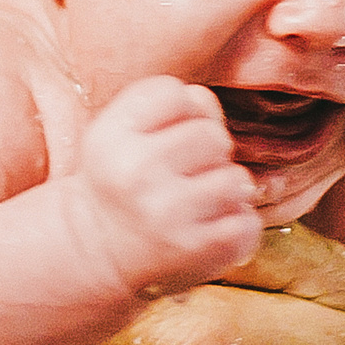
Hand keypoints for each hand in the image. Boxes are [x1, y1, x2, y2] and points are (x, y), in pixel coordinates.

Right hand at [71, 76, 262, 294]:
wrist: (97, 252)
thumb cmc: (120, 183)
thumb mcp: (119, 134)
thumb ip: (166, 107)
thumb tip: (213, 109)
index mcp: (111, 137)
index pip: (174, 92)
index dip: (182, 111)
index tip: (167, 135)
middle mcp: (136, 173)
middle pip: (213, 134)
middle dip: (208, 152)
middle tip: (185, 173)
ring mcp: (167, 213)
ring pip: (236, 178)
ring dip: (225, 189)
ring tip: (198, 202)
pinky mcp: (194, 248)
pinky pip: (246, 221)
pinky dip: (236, 225)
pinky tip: (207, 228)